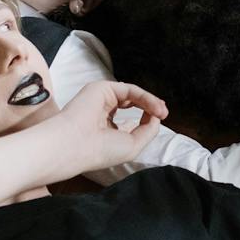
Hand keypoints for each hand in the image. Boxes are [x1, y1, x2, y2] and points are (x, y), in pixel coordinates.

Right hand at [39, 81, 168, 178]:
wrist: (75, 144)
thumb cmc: (100, 150)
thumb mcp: (132, 145)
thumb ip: (148, 130)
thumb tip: (158, 116)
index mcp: (104, 130)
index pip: (128, 121)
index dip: (146, 119)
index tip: (160, 121)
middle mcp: (101, 113)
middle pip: (132, 104)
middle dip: (151, 107)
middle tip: (164, 113)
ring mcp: (100, 99)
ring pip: (132, 95)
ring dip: (150, 102)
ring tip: (161, 111)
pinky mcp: (101, 88)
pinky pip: (129, 89)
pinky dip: (145, 97)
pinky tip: (154, 107)